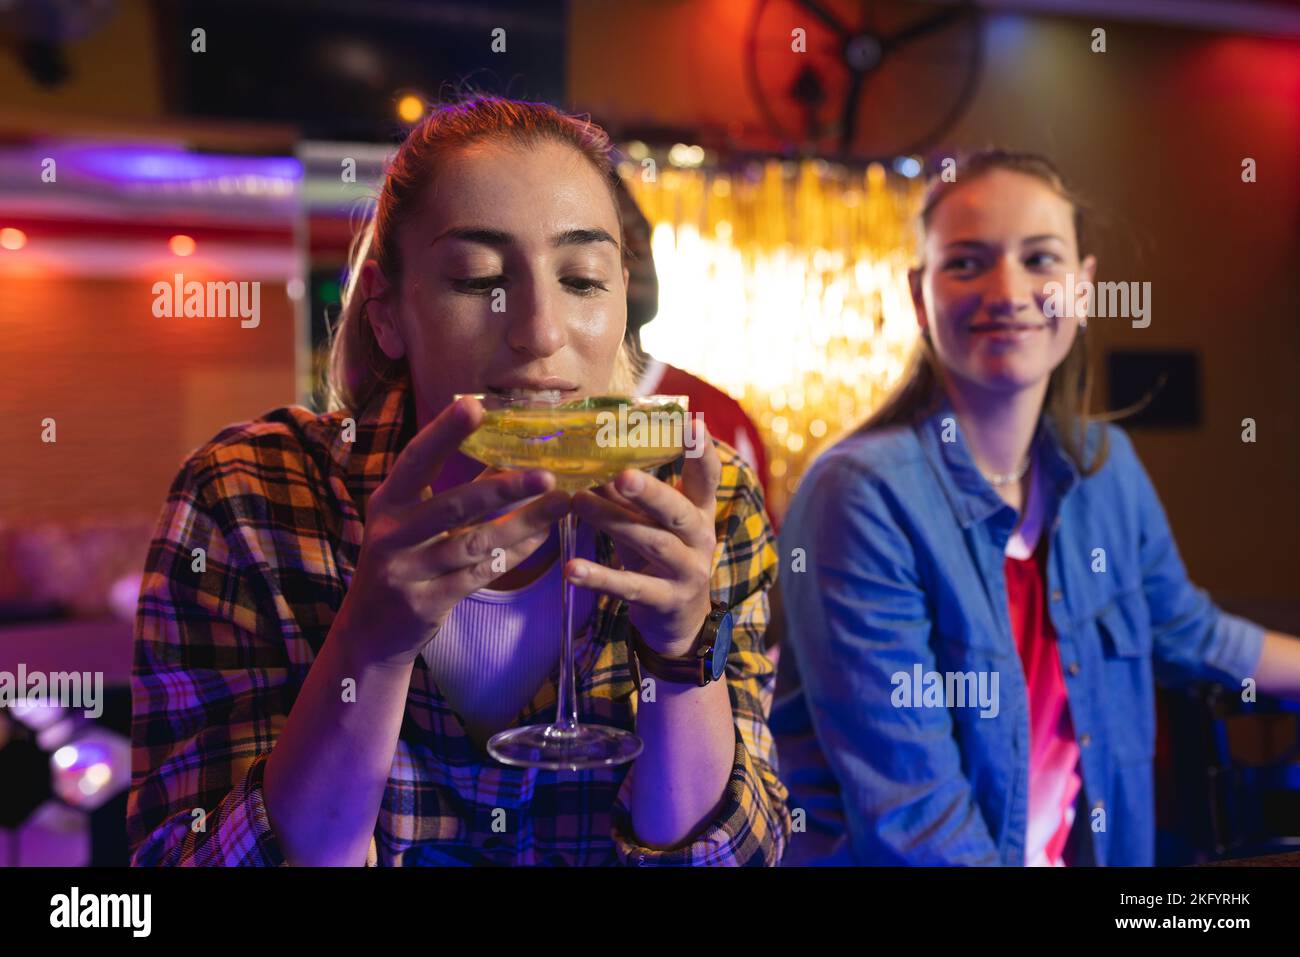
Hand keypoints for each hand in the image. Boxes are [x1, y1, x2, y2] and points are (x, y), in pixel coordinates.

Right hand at [336, 396, 570, 668]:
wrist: (370, 631)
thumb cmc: (401, 561)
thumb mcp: (411, 521)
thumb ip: (452, 491)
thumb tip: (505, 453)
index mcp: (387, 502)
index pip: (416, 460)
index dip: (443, 432)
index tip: (474, 405)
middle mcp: (392, 534)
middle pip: (453, 506)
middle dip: (503, 489)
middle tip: (548, 474)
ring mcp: (407, 571)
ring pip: (476, 544)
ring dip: (524, 523)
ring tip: (562, 504)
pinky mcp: (426, 603)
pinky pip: (479, 575)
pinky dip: (514, 555)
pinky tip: (542, 538)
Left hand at [565, 423, 720, 657]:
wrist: (679, 619)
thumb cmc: (659, 556)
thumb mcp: (648, 521)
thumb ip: (626, 492)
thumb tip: (591, 451)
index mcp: (699, 510)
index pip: (707, 476)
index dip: (702, 452)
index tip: (693, 423)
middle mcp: (700, 537)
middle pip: (677, 511)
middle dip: (650, 491)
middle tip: (622, 474)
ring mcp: (687, 571)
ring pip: (651, 542)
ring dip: (612, 521)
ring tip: (577, 503)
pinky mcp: (667, 600)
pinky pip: (632, 587)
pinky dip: (600, 577)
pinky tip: (572, 569)